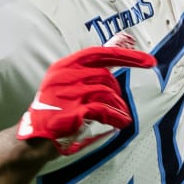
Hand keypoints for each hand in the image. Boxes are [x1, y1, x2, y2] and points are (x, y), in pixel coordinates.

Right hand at [17, 45, 156, 154]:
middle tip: (120, 104)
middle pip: (105, 76)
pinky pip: (103, 110)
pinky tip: (121, 123)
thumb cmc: (55, 110)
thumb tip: (118, 46)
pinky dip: (116, 117)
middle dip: (118, 91)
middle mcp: (65, 75)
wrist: (34, 137)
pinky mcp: (73, 111)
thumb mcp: (66, 83)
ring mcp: (68, 93)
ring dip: (118, 107)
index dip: (127, 56)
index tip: (149, 61)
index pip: (100, 53)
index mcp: (64, 66)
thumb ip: (90, 70)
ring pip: (107, 93)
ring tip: (121, 117)